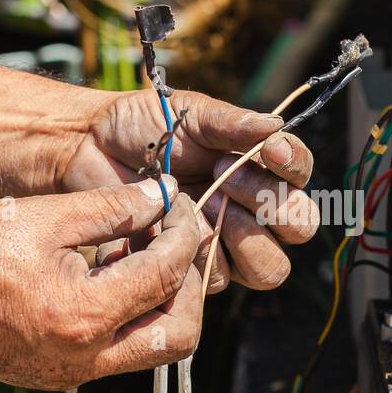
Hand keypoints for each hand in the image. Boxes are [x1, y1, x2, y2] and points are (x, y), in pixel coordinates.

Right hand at [0, 177, 201, 389]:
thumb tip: (165, 196)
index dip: (184, 236)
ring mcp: (72, 374)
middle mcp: (86, 358)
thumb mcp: (44, 215)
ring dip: (162, 302)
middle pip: (179, 334)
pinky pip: (118, 352)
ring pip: (152, 348)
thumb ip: (113, 207)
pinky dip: (131, 316)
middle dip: (190, 285)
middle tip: (180, 241)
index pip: (165, 277)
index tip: (183, 207)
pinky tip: (115, 273)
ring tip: (145, 251)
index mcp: (85, 315)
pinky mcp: (59, 375)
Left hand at [59, 88, 319, 291]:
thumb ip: (235, 124)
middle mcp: (253, 210)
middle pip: (299, 228)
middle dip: (270, 206)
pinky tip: (171, 226)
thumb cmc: (145, 127)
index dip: (293, 167)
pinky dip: (199, 253)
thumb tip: (276, 128)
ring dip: (242, 237)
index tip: (269, 150)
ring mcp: (226, 243)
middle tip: (225, 178)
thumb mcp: (193, 114)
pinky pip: (219, 278)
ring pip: (269, 267)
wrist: (90, 150)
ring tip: (204, 205)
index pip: (301, 176)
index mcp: (260, 168)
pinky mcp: (195, 269)